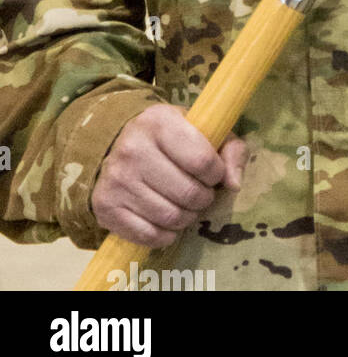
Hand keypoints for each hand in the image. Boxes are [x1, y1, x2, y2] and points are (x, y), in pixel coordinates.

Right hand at [91, 103, 246, 248]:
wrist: (125, 146)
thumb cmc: (176, 138)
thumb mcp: (207, 131)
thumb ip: (232, 150)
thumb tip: (234, 184)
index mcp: (159, 121)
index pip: (202, 160)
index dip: (216, 174)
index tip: (213, 174)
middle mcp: (132, 148)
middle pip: (187, 193)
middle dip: (203, 199)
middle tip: (202, 195)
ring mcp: (116, 179)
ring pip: (169, 217)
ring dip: (187, 217)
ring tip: (187, 206)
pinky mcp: (104, 206)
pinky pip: (147, 235)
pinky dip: (165, 235)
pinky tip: (168, 222)